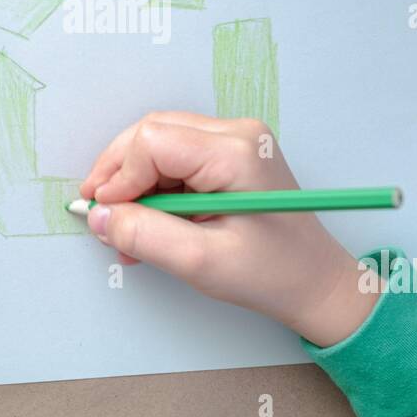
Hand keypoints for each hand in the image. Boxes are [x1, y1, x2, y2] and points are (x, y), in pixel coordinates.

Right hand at [79, 113, 379, 346]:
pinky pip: (177, 158)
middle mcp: (237, 133)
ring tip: (123, 228)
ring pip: (160, 143)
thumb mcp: (201, 262)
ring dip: (133, 183)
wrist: (317, 283)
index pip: (152, 141)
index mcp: (236, 152)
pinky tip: (146, 223)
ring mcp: (236, 140)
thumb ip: (144, 236)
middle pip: (153, 133)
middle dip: (119, 174)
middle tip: (100, 215)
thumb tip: (99, 216)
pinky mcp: (231, 154)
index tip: (103, 214)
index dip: (119, 176)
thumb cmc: (271, 275)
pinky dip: (153, 187)